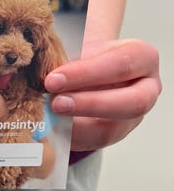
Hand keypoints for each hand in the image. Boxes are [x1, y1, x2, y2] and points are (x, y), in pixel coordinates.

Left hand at [44, 39, 161, 150]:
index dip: (86, 74)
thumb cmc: (85, 54)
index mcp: (142, 59)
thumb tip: (45, 75)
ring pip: (111, 130)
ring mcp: (131, 118)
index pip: (121, 65)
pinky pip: (93, 144)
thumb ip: (69, 58)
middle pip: (131, 103)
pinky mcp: (112, 135)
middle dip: (90, 105)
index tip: (53, 80)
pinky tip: (51, 131)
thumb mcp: (80, 46)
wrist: (84, 68)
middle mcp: (146, 90)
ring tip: (50, 119)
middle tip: (56, 103)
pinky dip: (70, 139)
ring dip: (77, 128)